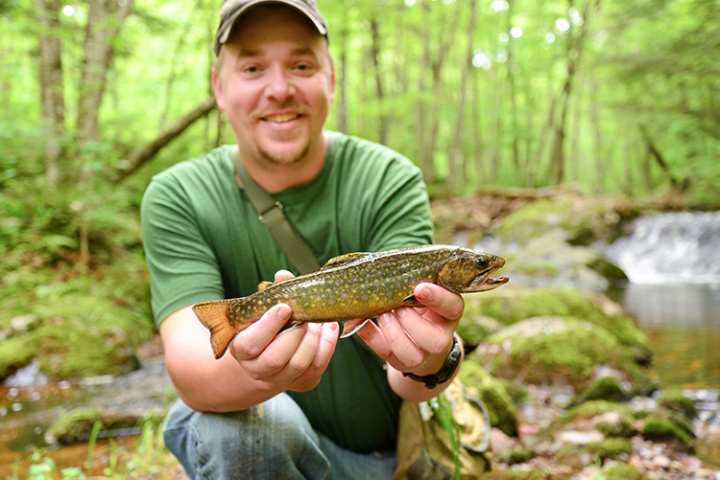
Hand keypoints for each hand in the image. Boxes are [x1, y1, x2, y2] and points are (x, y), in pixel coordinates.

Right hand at [228, 270, 338, 391]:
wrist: (272, 353)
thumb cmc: (268, 326)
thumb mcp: (264, 310)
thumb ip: (274, 293)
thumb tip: (283, 276)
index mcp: (242, 350)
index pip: (251, 343)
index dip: (269, 325)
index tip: (284, 308)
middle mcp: (258, 370)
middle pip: (277, 358)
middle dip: (295, 334)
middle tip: (304, 317)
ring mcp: (281, 379)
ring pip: (300, 363)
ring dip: (313, 339)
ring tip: (316, 322)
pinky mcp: (303, 383)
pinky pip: (318, 367)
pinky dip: (327, 345)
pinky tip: (329, 328)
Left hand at [351, 282, 463, 376]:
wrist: (420, 338)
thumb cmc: (420, 305)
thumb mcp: (424, 293)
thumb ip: (412, 283)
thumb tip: (384, 269)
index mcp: (449, 313)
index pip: (453, 307)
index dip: (438, 299)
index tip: (419, 288)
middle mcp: (441, 338)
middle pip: (435, 341)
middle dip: (411, 322)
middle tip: (396, 307)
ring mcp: (423, 355)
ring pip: (413, 356)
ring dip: (393, 334)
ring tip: (383, 316)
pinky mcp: (402, 363)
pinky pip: (387, 355)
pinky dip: (372, 338)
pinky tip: (362, 324)